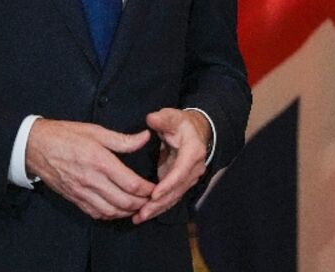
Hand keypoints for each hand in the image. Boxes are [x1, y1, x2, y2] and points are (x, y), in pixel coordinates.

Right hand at [25, 119, 154, 219]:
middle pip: (124, 202)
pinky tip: (118, 209)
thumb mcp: (95, 131)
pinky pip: (96, 213)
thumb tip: (145, 138)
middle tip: (151, 199)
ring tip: (139, 205)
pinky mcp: (74, 198)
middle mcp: (92, 180)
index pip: (131, 183)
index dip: (147, 189)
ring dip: (128, 212)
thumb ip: (123, 139)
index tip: (155, 187)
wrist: (34, 147)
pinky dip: (111, 215)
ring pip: (111, 211)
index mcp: (100, 161)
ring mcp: (82, 192)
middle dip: (142, 203)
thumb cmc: (65, 135)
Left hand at [130, 108, 210, 223]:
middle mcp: (194, 169)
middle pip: (177, 190)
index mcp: (193, 152)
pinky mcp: (182, 184)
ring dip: (157, 209)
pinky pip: (171, 198)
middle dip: (159, 203)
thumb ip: (162, 119)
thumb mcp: (173, 117)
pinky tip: (144, 215)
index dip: (168, 184)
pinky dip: (158, 208)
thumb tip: (151, 119)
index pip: (181, 171)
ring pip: (174, 198)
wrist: (196, 132)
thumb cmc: (181, 124)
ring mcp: (189, 179)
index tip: (153, 194)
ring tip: (138, 218)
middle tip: (141, 213)